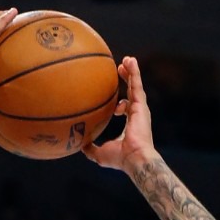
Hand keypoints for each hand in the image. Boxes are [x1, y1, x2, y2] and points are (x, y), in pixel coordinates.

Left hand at [84, 57, 156, 172]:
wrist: (134, 158)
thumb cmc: (120, 159)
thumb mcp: (100, 154)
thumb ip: (90, 148)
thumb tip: (78, 145)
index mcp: (130, 125)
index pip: (126, 108)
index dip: (121, 102)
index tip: (112, 95)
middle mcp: (137, 115)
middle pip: (131, 93)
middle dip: (126, 80)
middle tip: (119, 69)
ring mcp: (140, 109)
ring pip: (135, 86)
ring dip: (131, 72)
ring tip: (127, 59)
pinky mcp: (141, 105)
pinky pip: (136, 84)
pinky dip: (134, 72)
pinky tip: (130, 60)